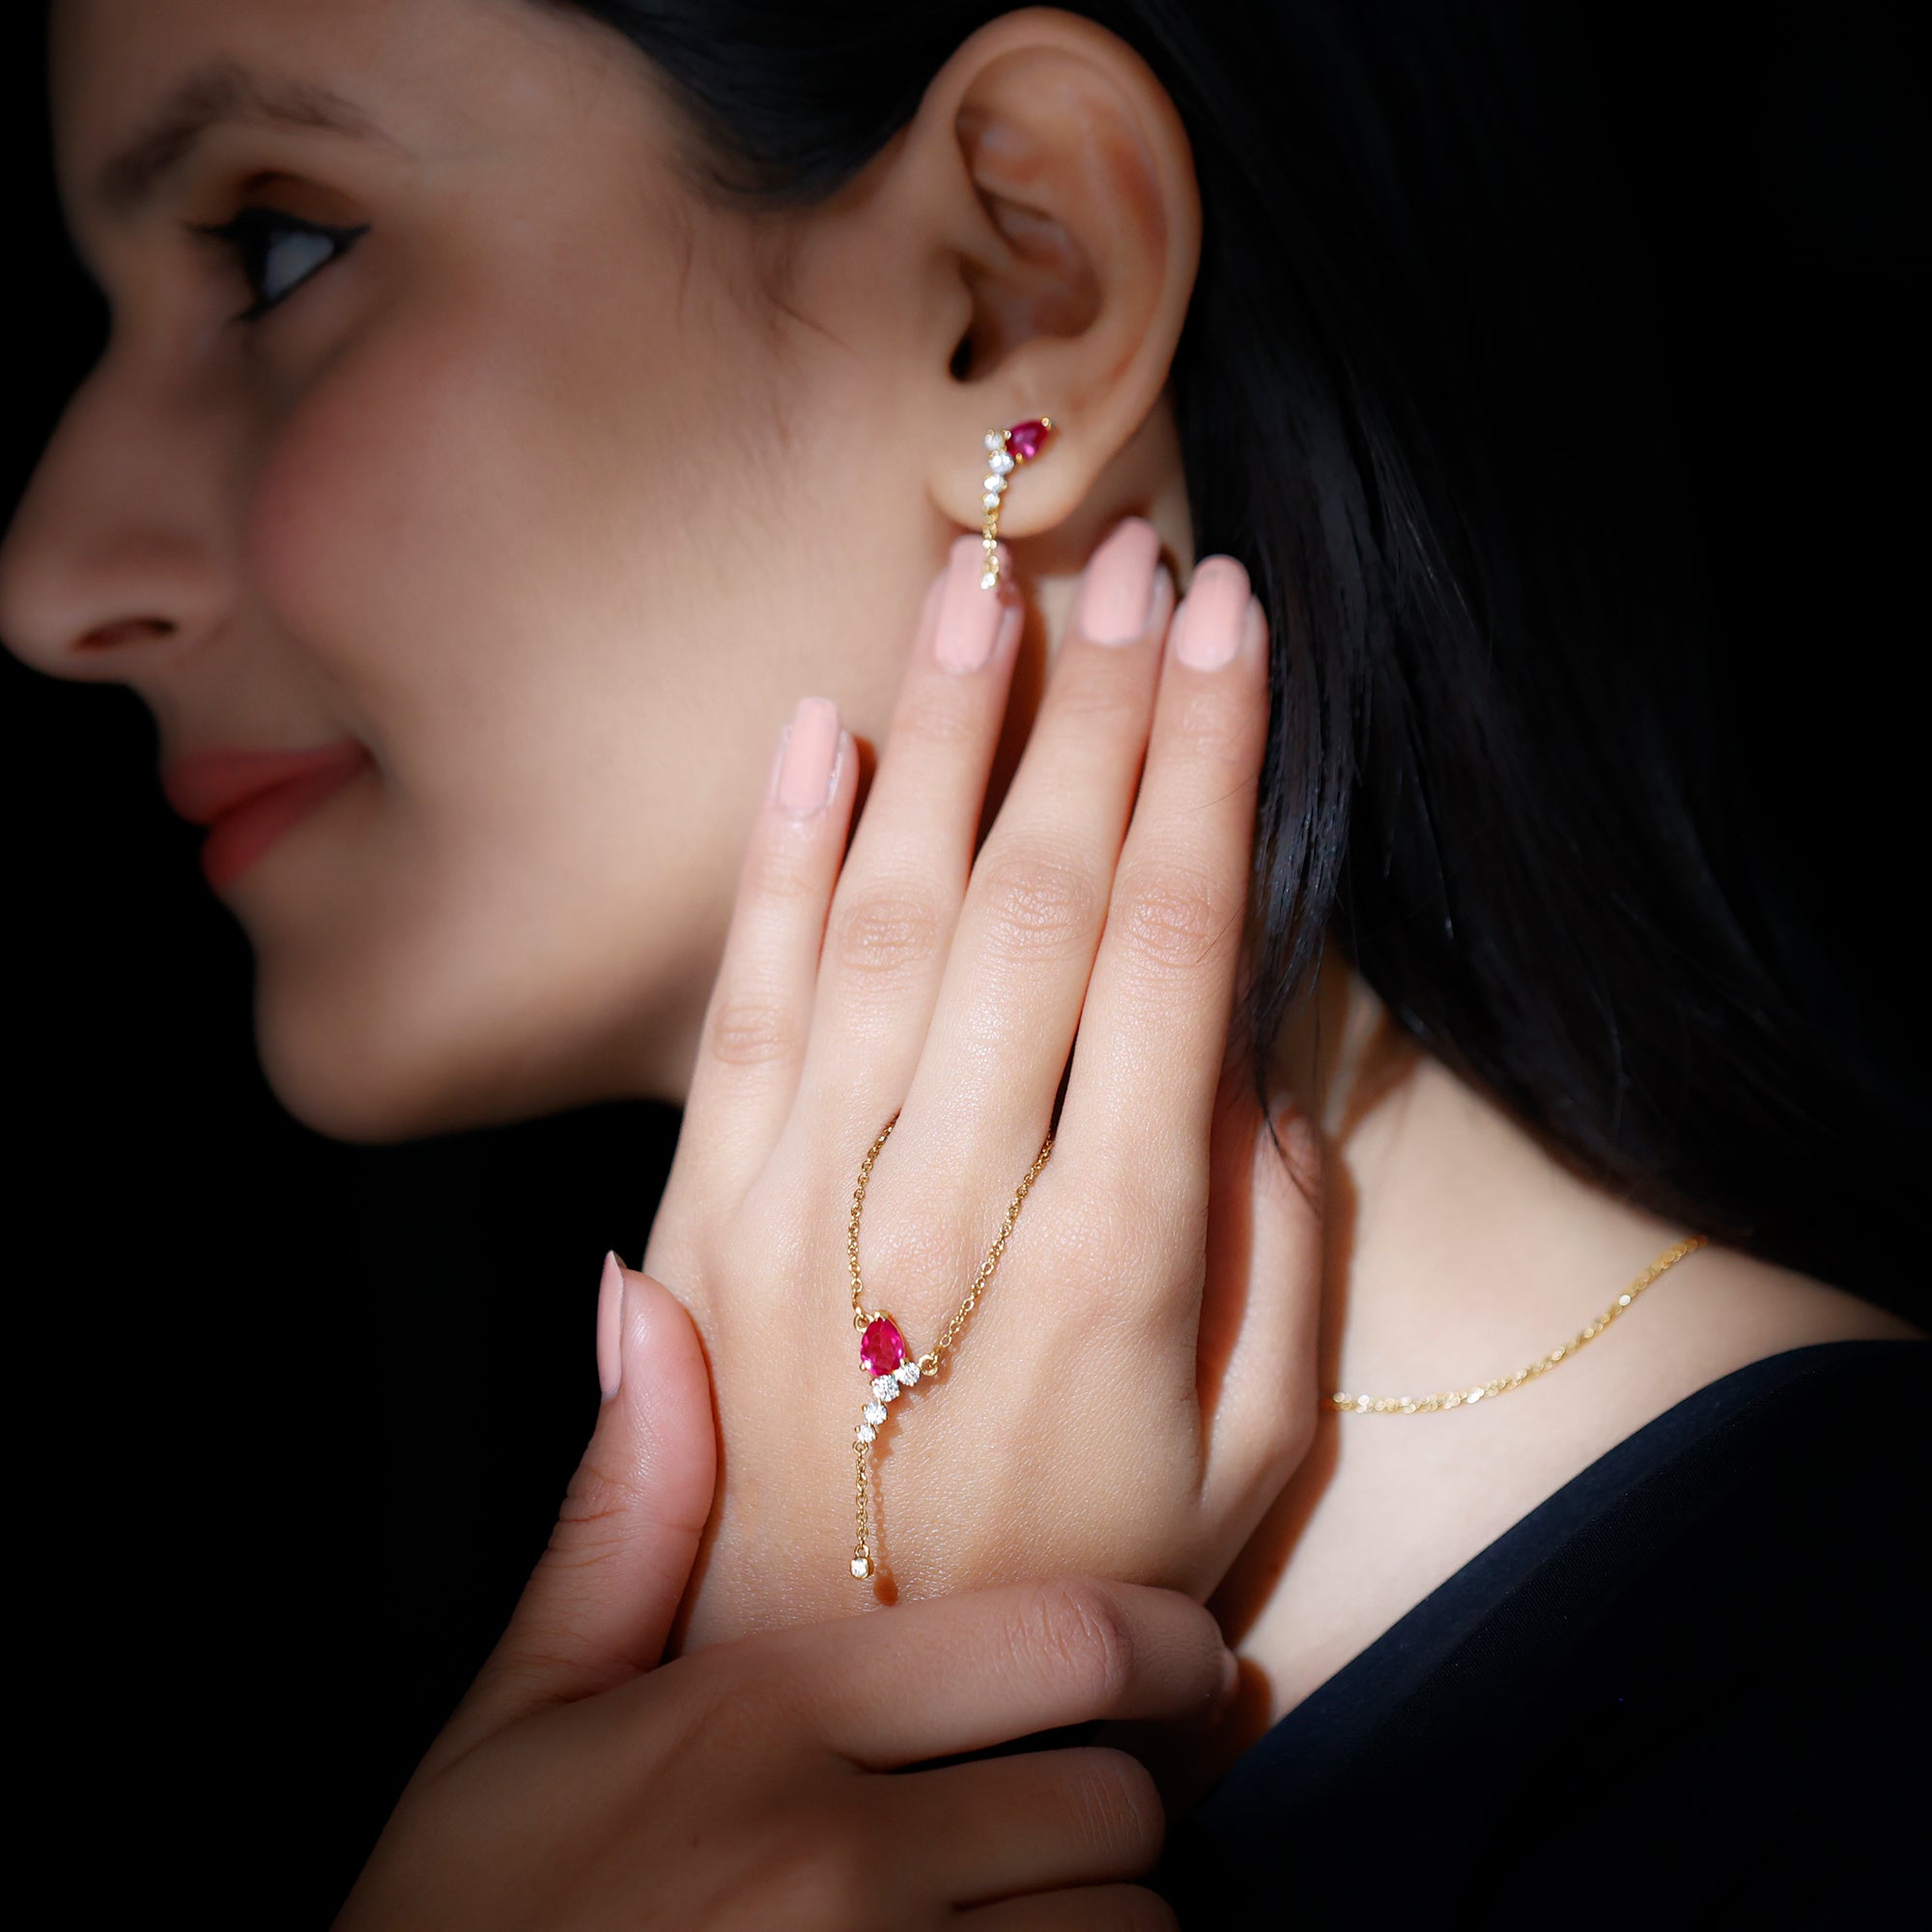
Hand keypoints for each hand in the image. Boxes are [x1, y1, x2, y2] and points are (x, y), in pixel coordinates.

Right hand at [338, 1262, 1231, 1929]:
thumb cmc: (466, 1918)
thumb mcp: (523, 1710)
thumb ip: (622, 1509)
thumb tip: (639, 1291)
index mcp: (765, 1715)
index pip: (1061, 1641)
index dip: (1162, 1641)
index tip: (1184, 1649)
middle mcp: (841, 1852)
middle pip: (1115, 1800)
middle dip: (1115, 1795)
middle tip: (1073, 1797)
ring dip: (1103, 1918)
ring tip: (1029, 1907)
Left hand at [648, 522, 1321, 1646]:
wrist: (824, 1694)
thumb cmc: (1065, 1586)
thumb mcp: (1245, 1467)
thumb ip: (1278, 1265)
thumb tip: (1248, 1078)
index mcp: (1113, 1263)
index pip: (1168, 954)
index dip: (1203, 770)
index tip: (1230, 625)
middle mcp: (952, 1207)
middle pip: (1036, 903)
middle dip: (1094, 713)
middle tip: (1130, 559)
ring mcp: (801, 1204)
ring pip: (884, 922)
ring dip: (940, 741)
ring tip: (981, 589)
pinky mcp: (696, 1218)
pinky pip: (740, 1011)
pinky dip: (777, 865)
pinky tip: (817, 735)